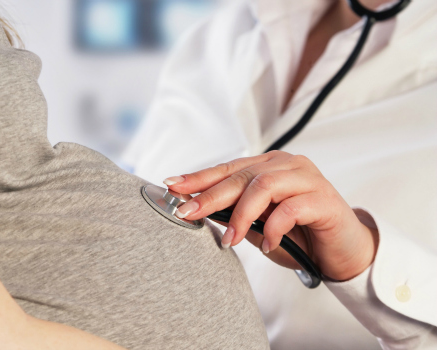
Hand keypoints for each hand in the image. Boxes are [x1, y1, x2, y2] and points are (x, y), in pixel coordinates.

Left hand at [164, 151, 378, 280]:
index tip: (172, 186)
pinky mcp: (324, 199)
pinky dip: (273, 228)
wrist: (343, 253)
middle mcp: (287, 165)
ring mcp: (307, 178)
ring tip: (230, 240)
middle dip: (209, 196)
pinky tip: (267, 245)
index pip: (227, 169)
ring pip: (263, 186)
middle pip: (241, 176)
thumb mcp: (258, 226)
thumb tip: (197, 210)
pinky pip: (290, 209)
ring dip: (241, 215)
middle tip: (187, 213)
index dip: (199, 177)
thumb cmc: (298, 236)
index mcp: (269, 166)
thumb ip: (234, 215)